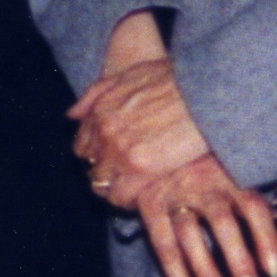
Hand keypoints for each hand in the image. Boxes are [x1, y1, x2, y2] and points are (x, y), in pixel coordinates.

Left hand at [70, 11, 211, 207]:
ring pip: (102, 185)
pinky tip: (144, 197)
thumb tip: (71, 115)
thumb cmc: (176, 80)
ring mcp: (119, 151)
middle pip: (92, 168)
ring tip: (137, 192)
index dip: (99, 156)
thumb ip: (97, 94)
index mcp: (100, 111)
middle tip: (128, 180)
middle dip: (107, 174)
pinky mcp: (140, 169)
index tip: (115, 162)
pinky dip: (128, 201)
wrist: (205, 91)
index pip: (83, 146)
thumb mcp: (129, 75)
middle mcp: (104, 132)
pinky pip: (121, 197)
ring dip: (116, 190)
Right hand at [131, 156, 276, 276]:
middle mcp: (202, 182)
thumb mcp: (228, 156)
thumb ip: (249, 180)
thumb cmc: (203, 153)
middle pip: (223, 224)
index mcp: (227, 171)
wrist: (150, 127)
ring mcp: (174, 194)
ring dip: (207, 272)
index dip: (266, 239)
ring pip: (191, 238)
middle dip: (238, 261)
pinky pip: (164, 248)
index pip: (253, 207)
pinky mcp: (150, 204)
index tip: (274, 271)